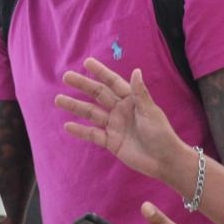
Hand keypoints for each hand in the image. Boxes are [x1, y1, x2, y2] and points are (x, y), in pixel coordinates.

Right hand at [56, 58, 183, 181]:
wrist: (164, 160)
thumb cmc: (162, 134)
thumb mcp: (151, 112)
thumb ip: (140, 93)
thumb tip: (136, 70)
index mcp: (131, 100)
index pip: (113, 83)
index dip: (101, 72)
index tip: (87, 62)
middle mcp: (120, 110)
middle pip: (98, 95)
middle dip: (82, 85)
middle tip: (66, 76)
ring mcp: (114, 126)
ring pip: (91, 113)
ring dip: (75, 106)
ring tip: (58, 99)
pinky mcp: (111, 142)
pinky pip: (93, 134)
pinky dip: (80, 131)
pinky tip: (67, 125)